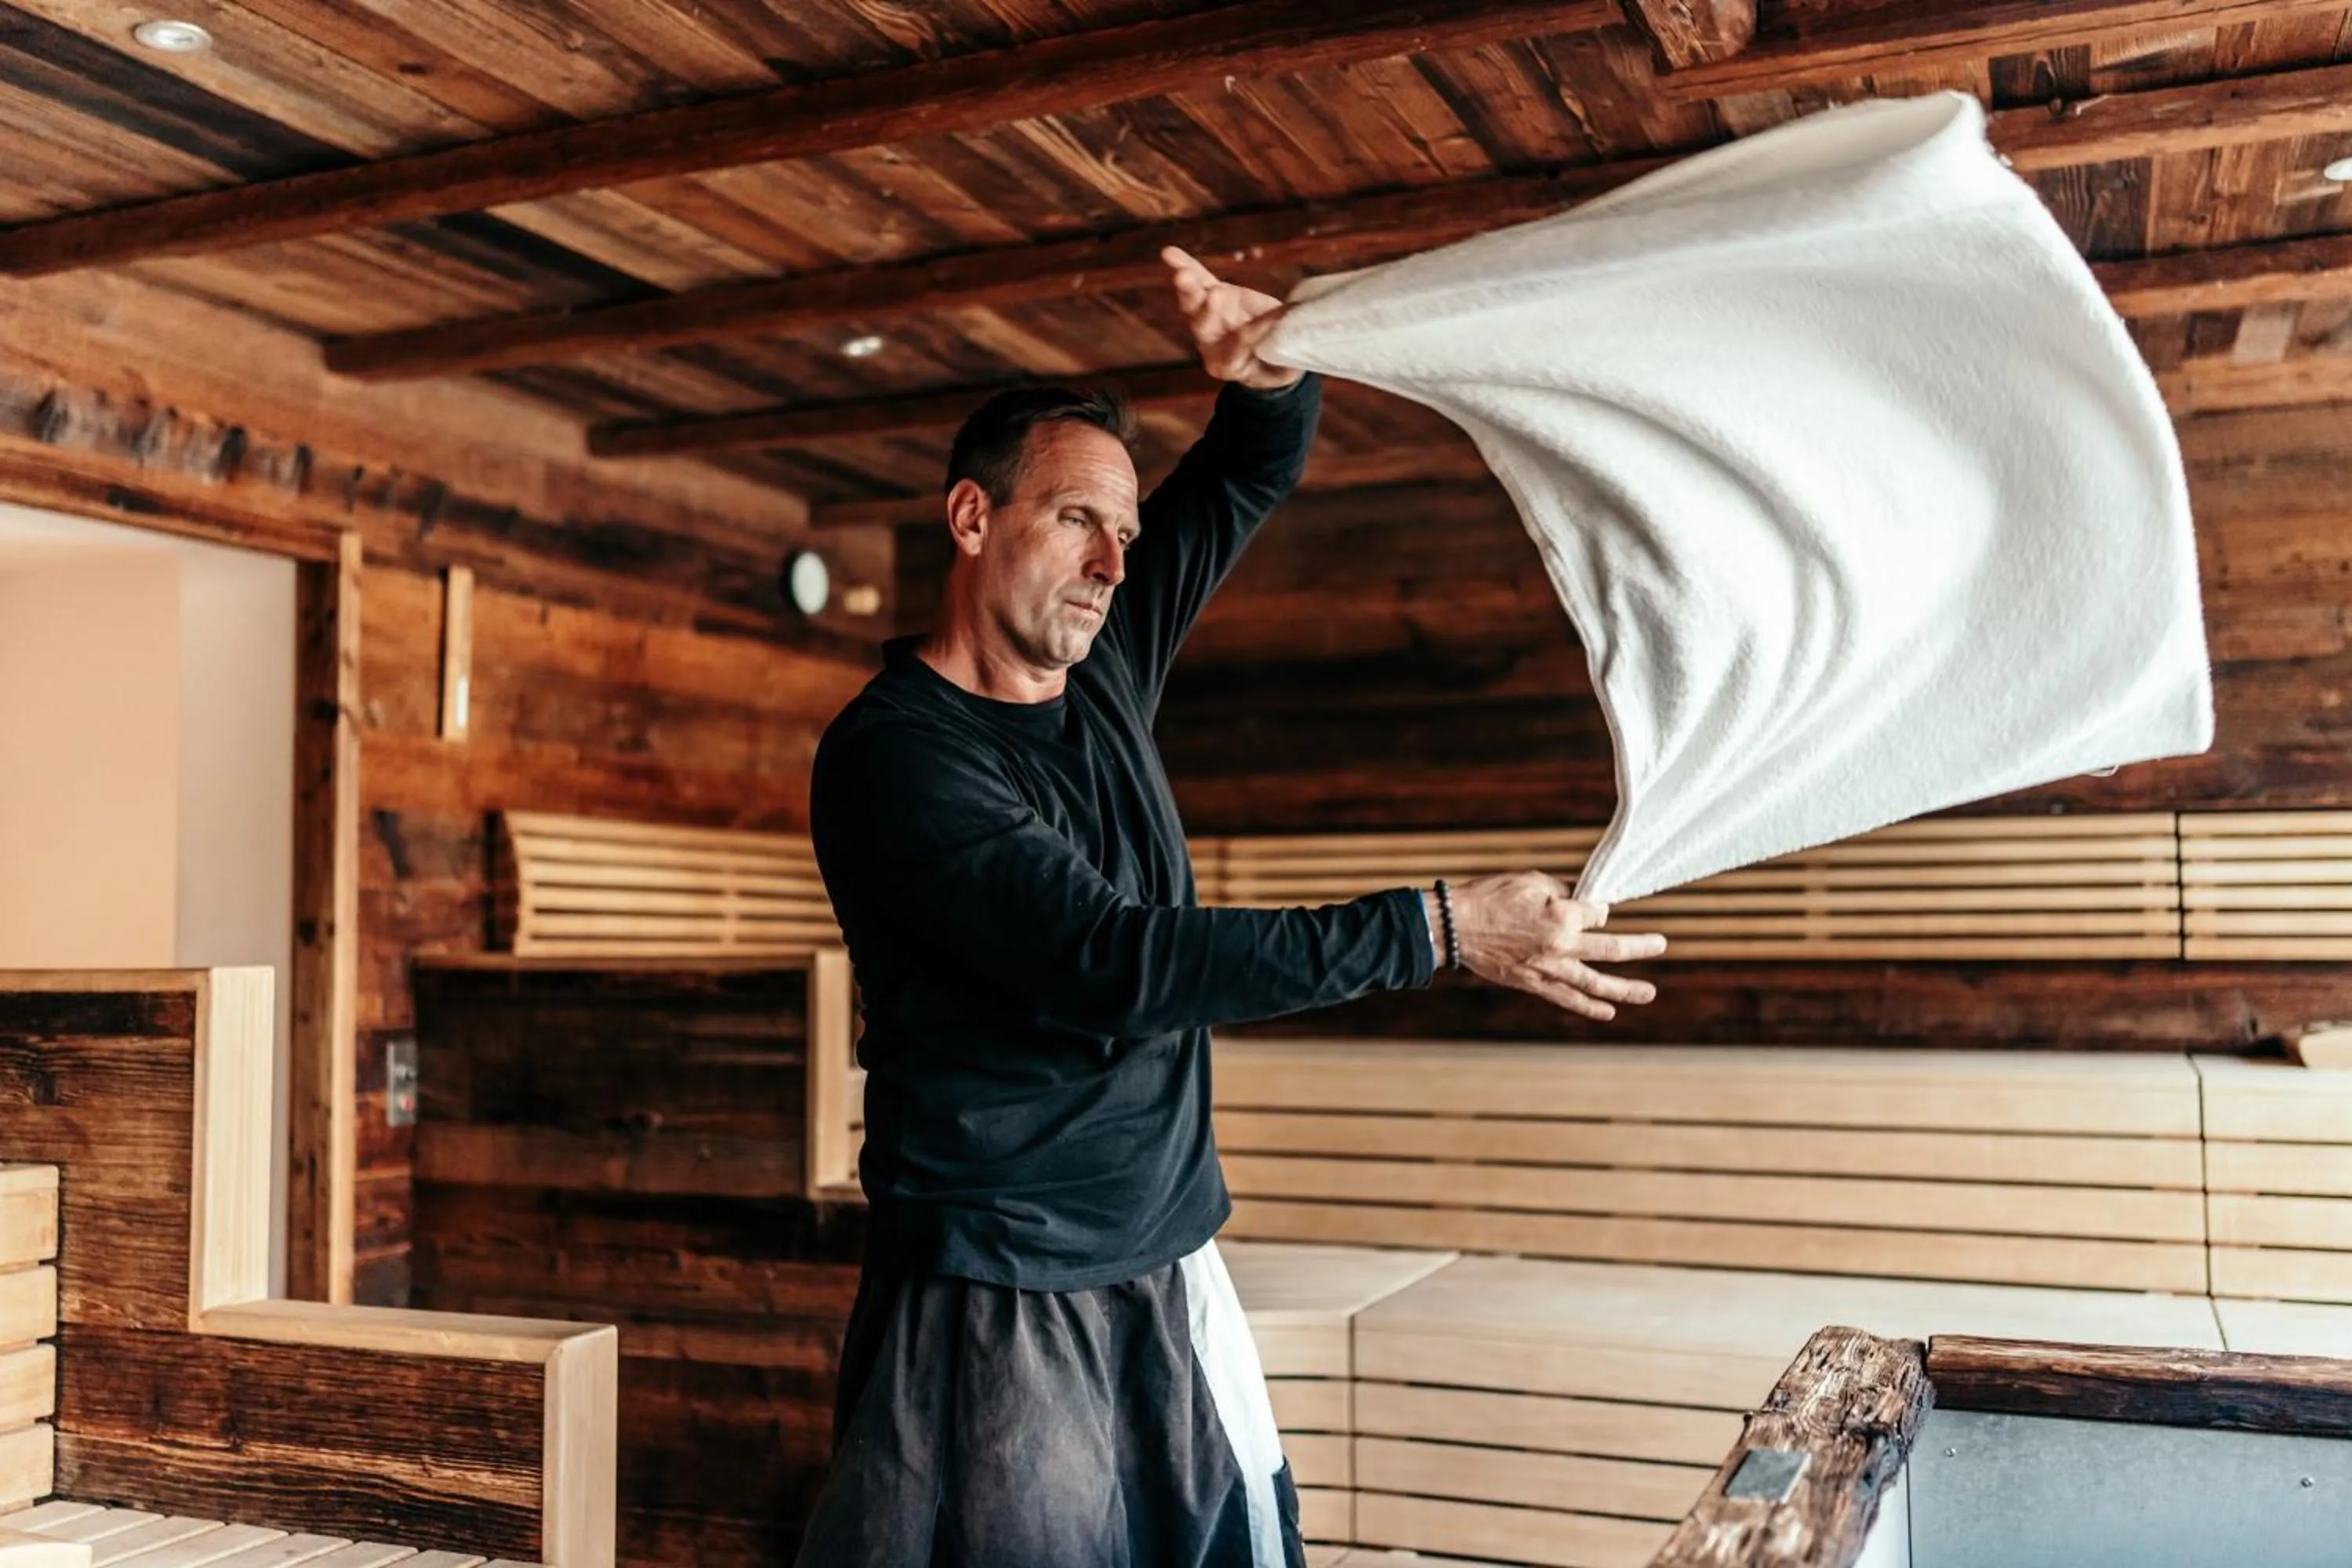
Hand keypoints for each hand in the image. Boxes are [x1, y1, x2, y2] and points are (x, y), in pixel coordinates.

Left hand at [1161, 244, 1300, 390]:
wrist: (1262, 357)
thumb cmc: (1276, 366)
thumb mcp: (1282, 366)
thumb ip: (1282, 349)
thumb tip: (1289, 321)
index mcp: (1226, 364)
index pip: (1239, 344)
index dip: (1258, 330)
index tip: (1277, 317)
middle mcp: (1209, 341)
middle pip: (1204, 325)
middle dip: (1207, 310)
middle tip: (1215, 296)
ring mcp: (1207, 317)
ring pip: (1195, 301)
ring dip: (1188, 287)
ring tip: (1182, 274)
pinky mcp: (1212, 295)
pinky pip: (1198, 279)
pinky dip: (1186, 265)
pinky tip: (1169, 253)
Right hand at [1427, 873, 1667, 1021]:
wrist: (1454, 928)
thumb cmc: (1489, 898)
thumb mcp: (1529, 881)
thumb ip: (1562, 890)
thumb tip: (1584, 901)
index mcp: (1561, 916)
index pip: (1597, 913)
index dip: (1598, 907)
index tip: (1593, 905)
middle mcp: (1561, 946)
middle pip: (1610, 948)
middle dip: (1639, 946)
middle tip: (1662, 944)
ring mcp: (1549, 969)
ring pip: (1595, 982)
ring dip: (1625, 989)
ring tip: (1649, 993)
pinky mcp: (1534, 983)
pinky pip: (1567, 998)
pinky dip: (1589, 1006)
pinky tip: (1608, 1011)